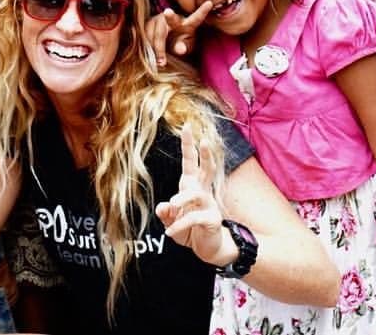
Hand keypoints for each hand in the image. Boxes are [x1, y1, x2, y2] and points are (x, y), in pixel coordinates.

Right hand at [145, 1, 213, 66]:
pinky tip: (150, 53)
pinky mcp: (147, 23)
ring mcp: (159, 19)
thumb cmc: (179, 43)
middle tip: (168, 12)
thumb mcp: (184, 46)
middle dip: (170, 16)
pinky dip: (148, 45)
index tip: (210, 4)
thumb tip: (180, 49)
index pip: (196, 18)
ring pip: (156, 32)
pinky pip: (145, 35)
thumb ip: (183, 47)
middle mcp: (173, 18)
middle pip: (170, 19)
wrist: (163, 41)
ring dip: (157, 47)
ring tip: (161, 62)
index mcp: (187, 24)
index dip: (202, 11)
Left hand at [155, 122, 231, 265]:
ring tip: (171, 207)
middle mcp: (202, 191)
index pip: (190, 162)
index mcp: (191, 186)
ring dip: (181, 199)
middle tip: (204, 140)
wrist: (208, 249)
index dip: (189, 145)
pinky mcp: (212, 219)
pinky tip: (170, 232)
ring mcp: (209, 204)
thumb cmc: (189, 230)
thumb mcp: (171, 220)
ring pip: (196, 194)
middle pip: (206, 168)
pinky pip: (193, 218)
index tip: (187, 126)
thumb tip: (163, 207)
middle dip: (205, 154)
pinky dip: (179, 225)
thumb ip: (166, 212)